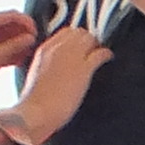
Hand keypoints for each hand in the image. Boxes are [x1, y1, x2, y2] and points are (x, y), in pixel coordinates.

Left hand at [0, 10, 37, 97]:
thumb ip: (15, 46)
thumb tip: (31, 38)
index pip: (12, 15)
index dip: (27, 22)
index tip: (36, 33)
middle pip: (14, 23)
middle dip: (25, 33)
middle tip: (34, 45)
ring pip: (13, 35)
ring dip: (22, 44)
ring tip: (28, 54)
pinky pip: (9, 46)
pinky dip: (16, 52)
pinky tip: (20, 61)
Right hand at [12, 25, 111, 142]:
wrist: (37, 111)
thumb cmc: (35, 101)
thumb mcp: (37, 75)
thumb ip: (47, 66)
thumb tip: (55, 70)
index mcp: (44, 50)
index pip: (64, 33)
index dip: (76, 39)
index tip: (81, 46)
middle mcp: (58, 48)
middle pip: (79, 32)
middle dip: (88, 40)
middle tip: (93, 50)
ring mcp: (71, 57)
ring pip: (90, 39)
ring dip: (97, 45)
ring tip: (101, 54)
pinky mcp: (83, 69)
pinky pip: (100, 53)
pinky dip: (106, 54)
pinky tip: (108, 58)